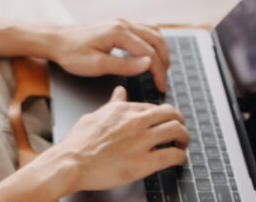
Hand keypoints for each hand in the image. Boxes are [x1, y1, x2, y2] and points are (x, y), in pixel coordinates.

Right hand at [46, 85, 188, 191]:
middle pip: (171, 114)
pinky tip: (179, 159)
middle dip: (180, 121)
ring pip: (177, 131)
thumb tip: (120, 92)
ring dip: (184, 137)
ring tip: (182, 144)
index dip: (163, 115)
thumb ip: (112, 104)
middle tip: (180, 129)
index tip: (163, 121)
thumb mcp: (94, 115)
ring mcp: (141, 141)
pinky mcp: (144, 162)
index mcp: (124, 110)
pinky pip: (172, 155)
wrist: (71, 162)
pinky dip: (181, 157)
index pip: (154, 107)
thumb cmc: (78, 142)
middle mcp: (136, 122)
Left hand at [48, 19, 170, 91]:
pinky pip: (144, 29)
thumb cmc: (72, 54)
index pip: (148, 53)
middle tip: (163, 80)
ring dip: (160, 49)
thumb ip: (124, 65)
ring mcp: (121, 22)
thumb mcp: (97, 65)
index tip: (161, 87)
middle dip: (163, 61)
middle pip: (155, 40)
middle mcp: (123, 23)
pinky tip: (151, 53)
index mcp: (119, 33)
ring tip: (161, 68)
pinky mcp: (118, 25)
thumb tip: (149, 63)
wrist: (56, 40)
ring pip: (153, 32)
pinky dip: (152, 42)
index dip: (158, 72)